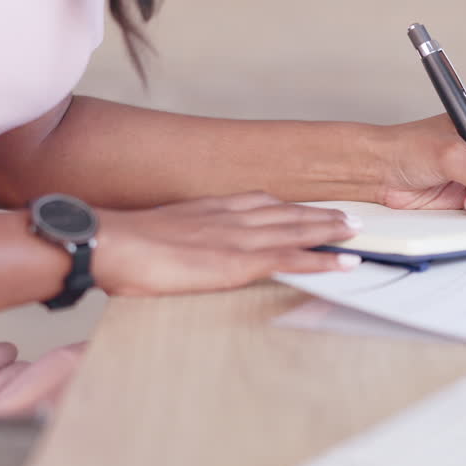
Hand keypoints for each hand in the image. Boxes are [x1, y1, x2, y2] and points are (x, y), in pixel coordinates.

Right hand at [92, 192, 359, 295]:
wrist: (110, 244)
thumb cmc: (122, 245)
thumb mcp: (157, 233)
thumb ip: (179, 238)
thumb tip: (178, 250)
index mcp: (211, 210)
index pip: (261, 203)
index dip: (291, 206)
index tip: (310, 207)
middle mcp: (231, 217)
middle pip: (288, 212)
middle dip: (321, 214)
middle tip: (350, 216)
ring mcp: (239, 238)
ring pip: (297, 230)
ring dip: (330, 231)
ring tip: (356, 232)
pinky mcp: (240, 262)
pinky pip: (292, 258)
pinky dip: (323, 259)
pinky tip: (343, 262)